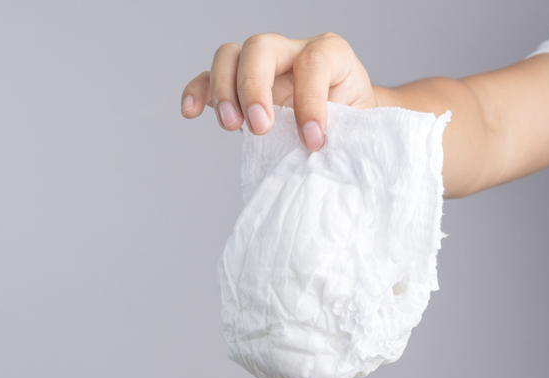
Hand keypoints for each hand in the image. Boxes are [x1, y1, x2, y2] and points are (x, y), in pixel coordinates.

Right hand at [181, 32, 376, 150]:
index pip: (313, 63)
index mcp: (331, 54)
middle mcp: (292, 51)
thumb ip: (342, 136)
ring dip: (224, 91)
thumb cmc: (353, 127)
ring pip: (230, 56)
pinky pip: (208, 78)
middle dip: (254, 87)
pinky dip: (197, 92)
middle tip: (260, 128)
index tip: (312, 142)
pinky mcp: (237, 83)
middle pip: (261, 46)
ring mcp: (262, 65)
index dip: (310, 102)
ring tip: (231, 126)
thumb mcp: (357, 129)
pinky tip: (190, 112)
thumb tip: (322, 160)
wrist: (347, 126)